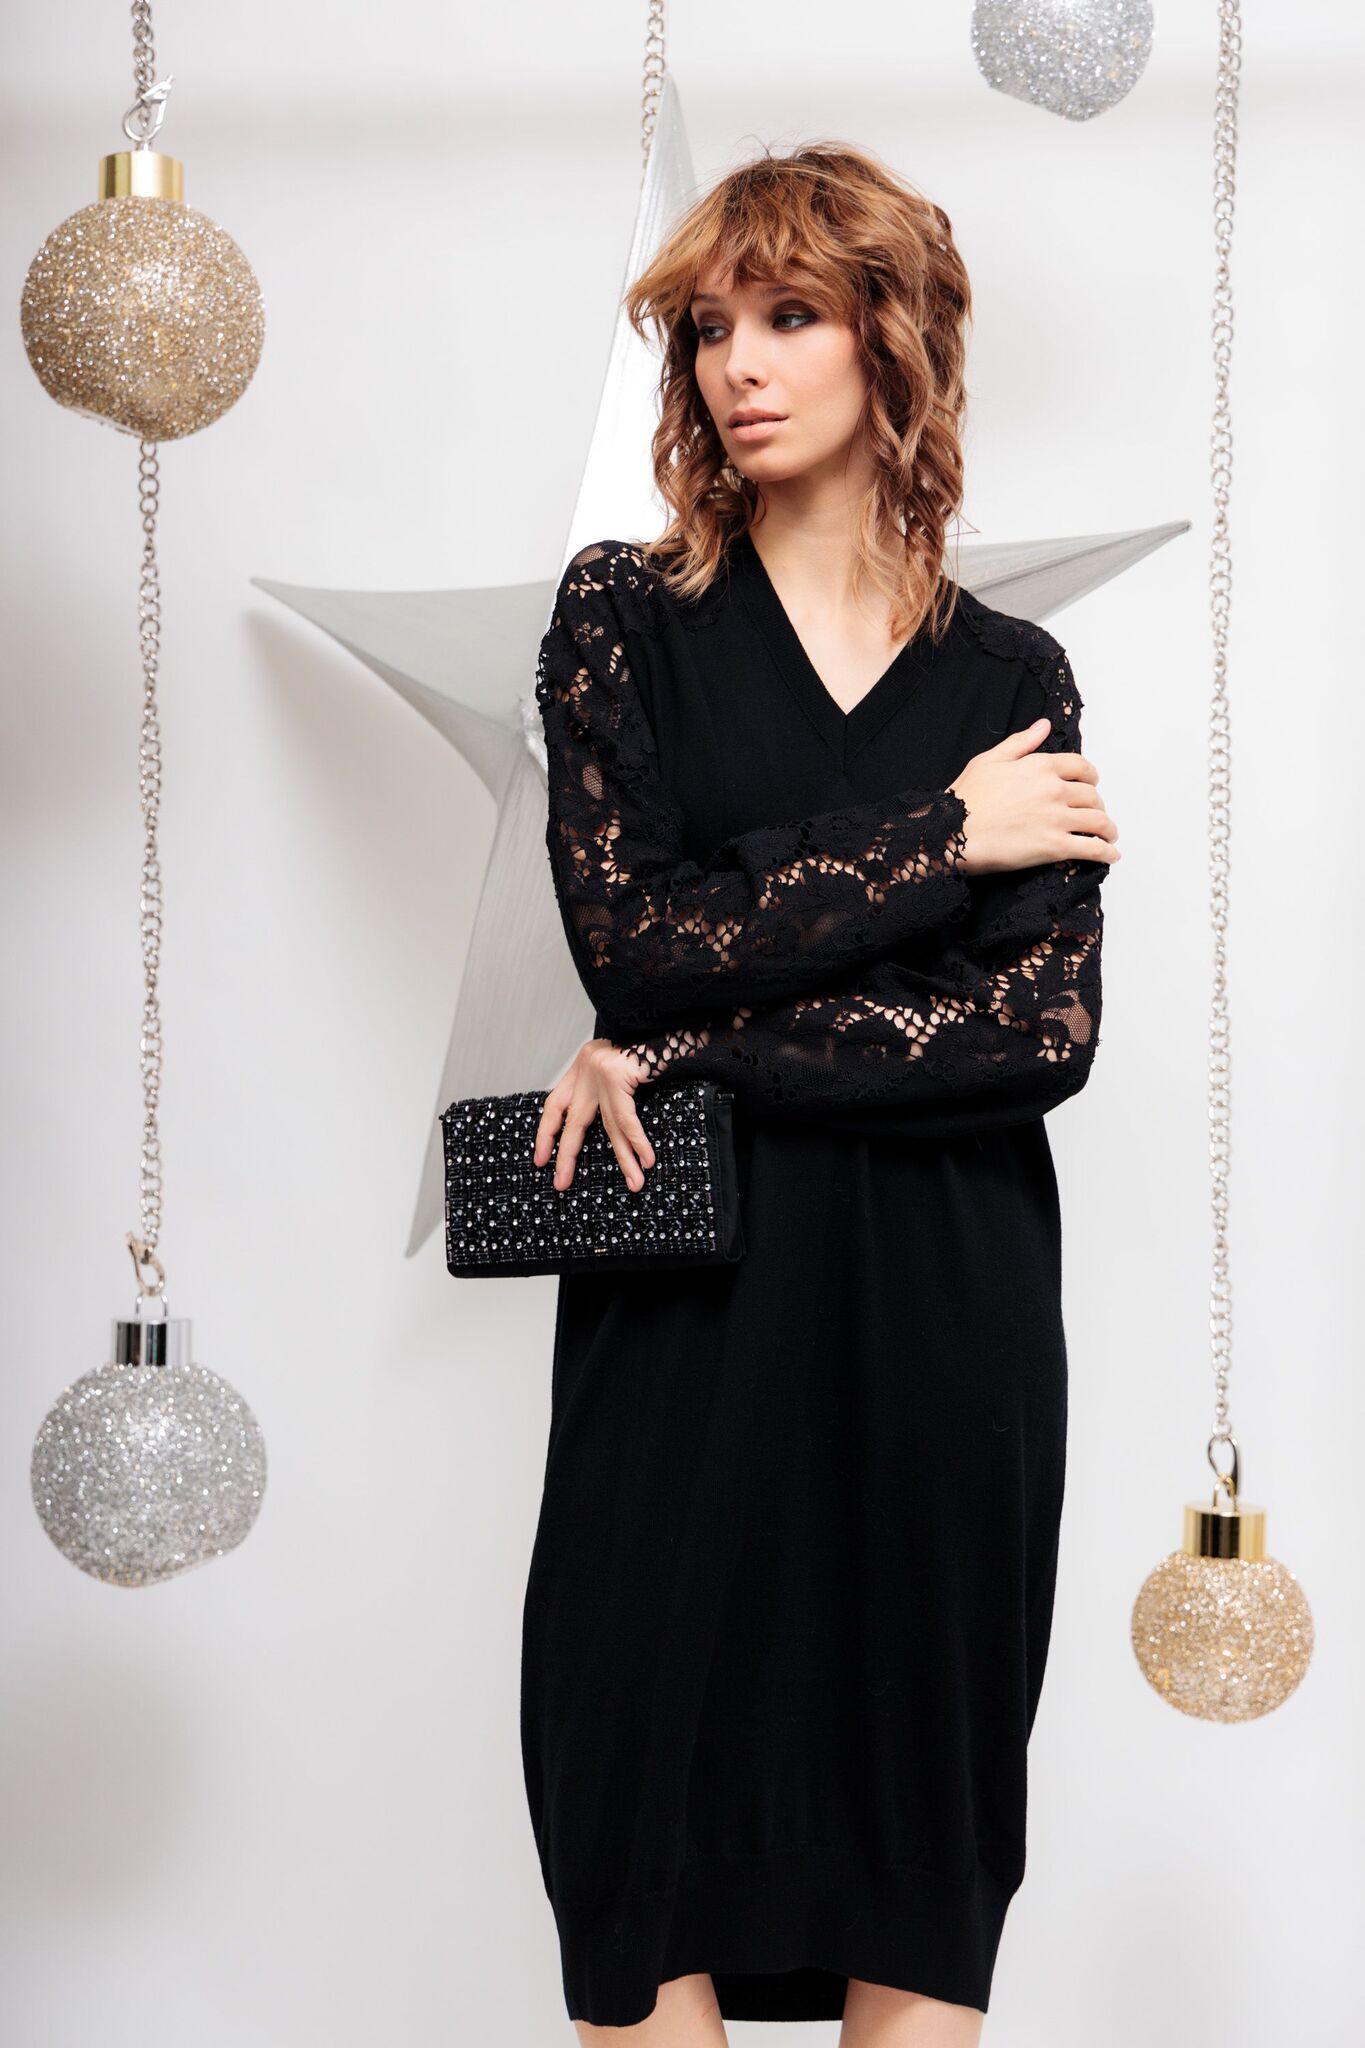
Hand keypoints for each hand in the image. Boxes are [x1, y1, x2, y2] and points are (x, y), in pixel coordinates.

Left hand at [533, 1037, 656, 1191]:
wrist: (663, 1014)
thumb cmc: (650, 1037)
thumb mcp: (620, 1059)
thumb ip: (610, 1085)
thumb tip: (616, 1125)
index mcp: (583, 1064)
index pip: (555, 1105)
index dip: (547, 1133)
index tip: (541, 1159)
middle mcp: (587, 1067)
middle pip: (574, 1121)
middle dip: (567, 1156)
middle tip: (561, 1183)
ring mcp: (600, 1071)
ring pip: (609, 1126)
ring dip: (623, 1159)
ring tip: (633, 1183)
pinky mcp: (615, 1075)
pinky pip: (627, 1119)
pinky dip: (637, 1142)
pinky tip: (645, 1160)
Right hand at [948, 717, 1121, 874]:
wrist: (950, 833)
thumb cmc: (964, 798)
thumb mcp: (989, 760)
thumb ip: (1021, 742)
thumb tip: (1044, 725)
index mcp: (1040, 766)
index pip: (1081, 767)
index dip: (1091, 777)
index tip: (1091, 785)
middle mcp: (1054, 790)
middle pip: (1092, 796)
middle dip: (1097, 806)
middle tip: (1096, 815)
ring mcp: (1056, 818)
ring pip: (1098, 822)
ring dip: (1108, 829)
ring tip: (1109, 837)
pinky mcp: (1054, 847)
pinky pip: (1092, 849)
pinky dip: (1107, 853)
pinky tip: (1111, 856)